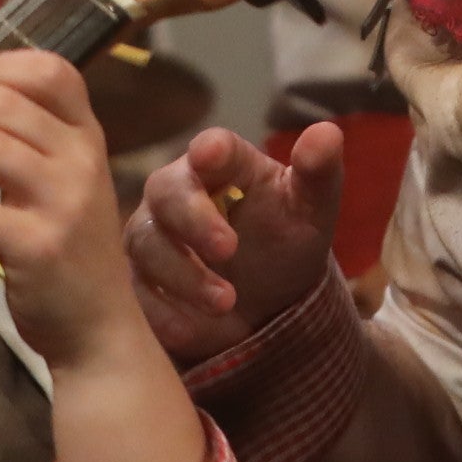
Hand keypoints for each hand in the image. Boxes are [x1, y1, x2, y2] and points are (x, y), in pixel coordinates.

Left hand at [0, 51, 152, 371]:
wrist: (97, 322)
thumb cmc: (72, 248)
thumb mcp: (70, 184)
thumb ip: (36, 147)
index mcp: (89, 138)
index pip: (55, 73)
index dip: (5, 65)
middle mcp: (81, 160)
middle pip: (9, 104)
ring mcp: (61, 202)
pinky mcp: (32, 245)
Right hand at [127, 122, 345, 365]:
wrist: (267, 302)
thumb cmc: (288, 237)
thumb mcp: (313, 207)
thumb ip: (319, 170)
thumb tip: (326, 132)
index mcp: (224, 164)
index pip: (213, 146)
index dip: (210, 149)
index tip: (209, 155)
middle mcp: (176, 192)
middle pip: (166, 191)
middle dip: (194, 220)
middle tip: (229, 250)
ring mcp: (149, 235)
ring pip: (147, 244)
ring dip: (185, 275)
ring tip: (226, 302)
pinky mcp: (136, 280)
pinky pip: (135, 292)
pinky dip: (165, 312)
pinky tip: (194, 328)